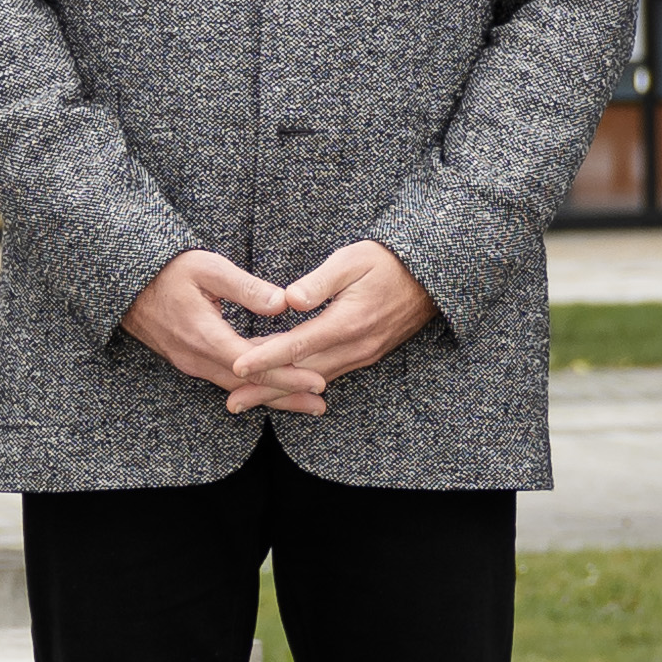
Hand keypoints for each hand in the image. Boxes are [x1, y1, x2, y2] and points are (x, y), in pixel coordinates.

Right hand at [124, 245, 307, 397]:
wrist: (126, 283)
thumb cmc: (169, 270)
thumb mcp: (208, 268)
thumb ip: (247, 288)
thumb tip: (283, 303)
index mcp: (205, 336)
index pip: (253, 365)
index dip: (286, 375)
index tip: (317, 381)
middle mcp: (196, 357)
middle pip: (248, 385)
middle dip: (286, 396)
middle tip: (320, 403)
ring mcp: (190, 363)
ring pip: (236, 387)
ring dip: (271, 395)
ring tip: (305, 402)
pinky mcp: (189, 361)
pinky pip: (225, 380)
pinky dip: (252, 385)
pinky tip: (272, 386)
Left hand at [226, 241, 437, 411]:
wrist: (429, 278)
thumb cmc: (386, 262)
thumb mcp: (352, 260)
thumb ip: (320, 281)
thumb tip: (289, 299)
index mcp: (348, 321)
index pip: (298, 344)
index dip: (266, 357)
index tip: (237, 366)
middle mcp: (356, 346)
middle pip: (302, 373)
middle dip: (265, 388)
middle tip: (232, 400)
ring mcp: (362, 354)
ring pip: (314, 379)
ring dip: (280, 391)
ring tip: (247, 400)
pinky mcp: (365, 356)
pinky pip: (328, 374)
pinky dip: (301, 383)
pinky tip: (282, 387)